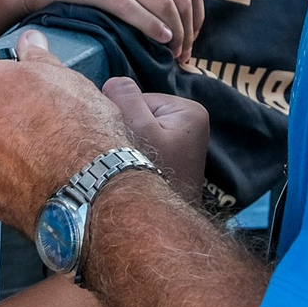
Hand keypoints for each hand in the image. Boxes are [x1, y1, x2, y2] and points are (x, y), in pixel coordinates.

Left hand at [0, 32, 134, 229]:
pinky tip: (31, 175)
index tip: (25, 97)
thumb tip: (30, 42)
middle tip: (30, 126)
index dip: (9, 89)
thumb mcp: (66, 78)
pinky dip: (4, 177)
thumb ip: (38, 57)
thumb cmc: (81, 132)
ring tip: (35, 153)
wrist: (90, 188)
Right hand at [3, 0, 204, 59]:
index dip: (198, 17)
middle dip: (189, 31)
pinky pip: (130, 7)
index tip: (191, 40)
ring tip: (171, 54)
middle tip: (182, 55)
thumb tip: (185, 0)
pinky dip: (151, 26)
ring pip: (162, 3)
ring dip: (174, 35)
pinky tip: (159, 40)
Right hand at [101, 74, 208, 204]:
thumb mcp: (136, 126)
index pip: (141, 99)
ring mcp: (183, 144)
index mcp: (190, 111)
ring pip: (140, 132)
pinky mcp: (173, 161)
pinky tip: (138, 174)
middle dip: (130, 133)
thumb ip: (124, 96)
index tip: (129, 143)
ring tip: (133, 168)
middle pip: (142, 114)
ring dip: (131, 148)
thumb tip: (115, 83)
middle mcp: (192, 125)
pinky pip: (146, 148)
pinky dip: (137, 158)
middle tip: (129, 158)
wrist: (155, 223)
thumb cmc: (150, 172)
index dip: (127, 118)